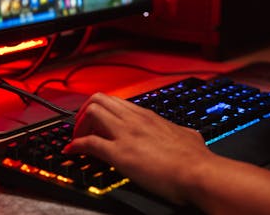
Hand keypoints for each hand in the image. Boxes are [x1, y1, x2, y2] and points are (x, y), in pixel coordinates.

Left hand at [62, 92, 214, 204]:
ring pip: (91, 112)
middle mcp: (135, 120)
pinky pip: (88, 143)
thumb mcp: (187, 135)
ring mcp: (126, 134)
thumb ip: (179, 133)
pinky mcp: (119, 153)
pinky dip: (75, 146)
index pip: (117, 102)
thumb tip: (183, 135)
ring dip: (79, 125)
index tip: (98, 123)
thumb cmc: (195, 158)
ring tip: (78, 138)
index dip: (103, 110)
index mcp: (149, 116)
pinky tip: (72, 152)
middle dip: (85, 112)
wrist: (197, 172)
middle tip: (84, 129)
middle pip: (99, 99)